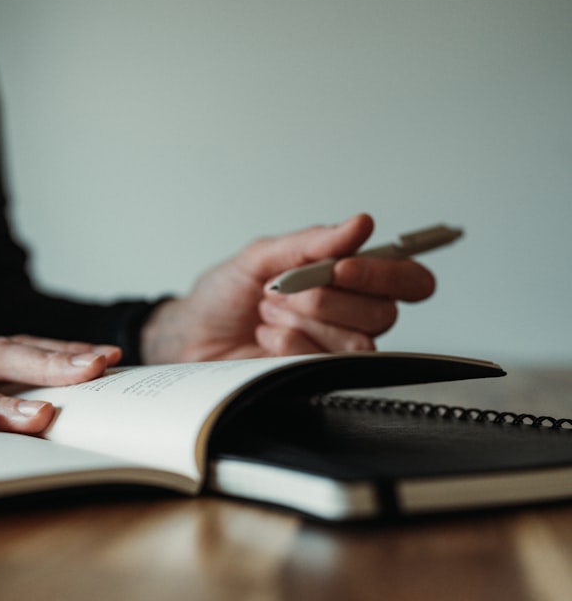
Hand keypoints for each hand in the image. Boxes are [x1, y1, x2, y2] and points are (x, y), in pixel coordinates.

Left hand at [140, 213, 435, 361]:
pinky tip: (266, 337)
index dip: (385, 273)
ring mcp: (336, 349)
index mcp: (349, 278)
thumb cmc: (225, 294)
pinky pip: (325, 361)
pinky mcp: (316, 376)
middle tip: (283, 290)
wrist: (191, 334)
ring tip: (268, 312)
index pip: (408, 278)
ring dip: (303, 320)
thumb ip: (311, 243)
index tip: (341, 268)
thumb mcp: (260, 256)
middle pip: (384, 311)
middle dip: (325, 298)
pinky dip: (289, 343)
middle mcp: (352, 315)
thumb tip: (359, 224)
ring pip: (358, 340)